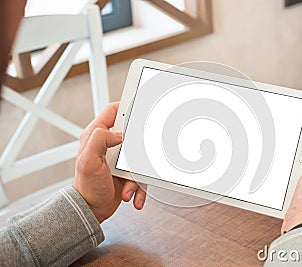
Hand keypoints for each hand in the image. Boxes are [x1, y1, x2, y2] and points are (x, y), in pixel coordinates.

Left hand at [73, 102, 146, 222]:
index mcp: (96, 136)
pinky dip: (139, 188)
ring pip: (140, 156)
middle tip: (140, 155)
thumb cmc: (86, 188)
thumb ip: (99, 139)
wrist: (91, 210)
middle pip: (132, 133)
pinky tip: (133, 195)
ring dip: (137, 174)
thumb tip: (119, 133)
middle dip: (139, 147)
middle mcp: (108, 145)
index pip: (112, 112)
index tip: (141, 105)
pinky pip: (141, 175)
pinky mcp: (127, 172)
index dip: (126, 105)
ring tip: (128, 185)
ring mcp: (119, 159)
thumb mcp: (88, 161)